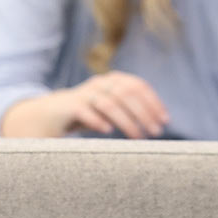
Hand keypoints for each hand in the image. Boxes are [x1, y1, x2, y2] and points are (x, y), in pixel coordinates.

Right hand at [1, 72, 170, 138]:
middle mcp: (101, 83)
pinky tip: (108, 131)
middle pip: (127, 94)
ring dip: (127, 121)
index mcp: (113, 80)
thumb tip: (160, 122)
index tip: (165, 120)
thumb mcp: (112, 108)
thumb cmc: (88, 113)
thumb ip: (131, 110)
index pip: (138, 86)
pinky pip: (86, 111)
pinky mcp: (70, 105)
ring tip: (137, 137)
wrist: (52, 113)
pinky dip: (98, 120)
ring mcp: (85, 93)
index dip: (153, 102)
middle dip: (144, 113)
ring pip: (110, 104)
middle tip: (156, 132)